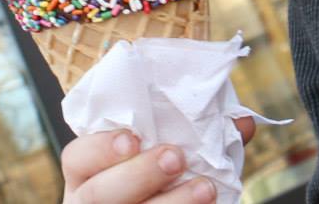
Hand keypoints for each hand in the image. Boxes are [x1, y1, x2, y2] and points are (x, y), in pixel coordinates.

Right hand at [61, 119, 256, 202]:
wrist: (163, 201)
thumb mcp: (164, 155)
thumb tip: (241, 122)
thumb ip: (197, 137)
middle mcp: (90, 203)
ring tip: (206, 189)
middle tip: (175, 157)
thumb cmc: (162, 179)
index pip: (77, 157)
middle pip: (99, 194)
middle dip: (138, 174)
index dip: (100, 148)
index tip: (133, 138)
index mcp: (89, 173)